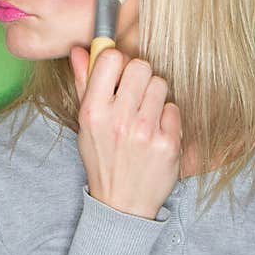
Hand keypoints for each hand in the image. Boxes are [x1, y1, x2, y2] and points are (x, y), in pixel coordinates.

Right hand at [69, 45, 182, 219]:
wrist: (122, 204)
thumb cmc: (103, 158)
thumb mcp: (86, 124)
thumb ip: (84, 83)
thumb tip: (79, 50)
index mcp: (93, 112)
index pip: (111, 59)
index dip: (118, 62)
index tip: (119, 75)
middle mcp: (118, 120)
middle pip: (141, 67)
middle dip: (140, 78)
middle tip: (136, 96)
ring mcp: (145, 132)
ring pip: (161, 84)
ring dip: (155, 97)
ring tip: (146, 116)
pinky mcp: (168, 144)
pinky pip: (174, 109)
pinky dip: (167, 119)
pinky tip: (156, 134)